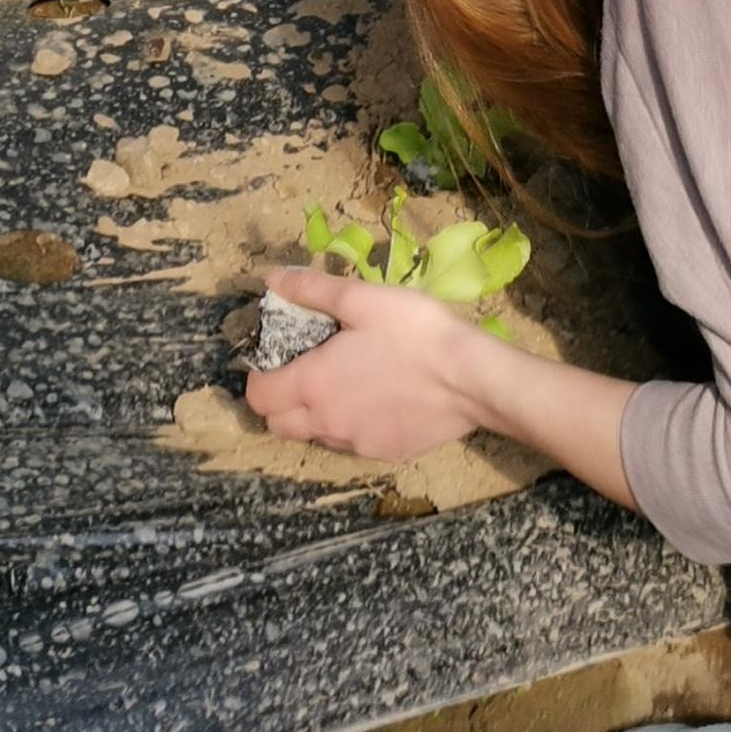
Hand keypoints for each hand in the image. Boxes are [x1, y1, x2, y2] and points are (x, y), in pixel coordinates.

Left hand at [243, 262, 490, 459]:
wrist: (471, 380)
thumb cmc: (414, 332)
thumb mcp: (362, 298)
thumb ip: (311, 289)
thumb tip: (271, 278)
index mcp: (313, 383)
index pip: (259, 398)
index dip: (258, 377)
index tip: (275, 357)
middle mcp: (327, 422)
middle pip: (279, 425)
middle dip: (279, 402)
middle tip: (303, 370)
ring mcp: (357, 443)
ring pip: (315, 436)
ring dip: (313, 416)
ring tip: (341, 383)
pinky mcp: (386, 454)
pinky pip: (352, 444)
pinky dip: (350, 426)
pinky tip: (376, 400)